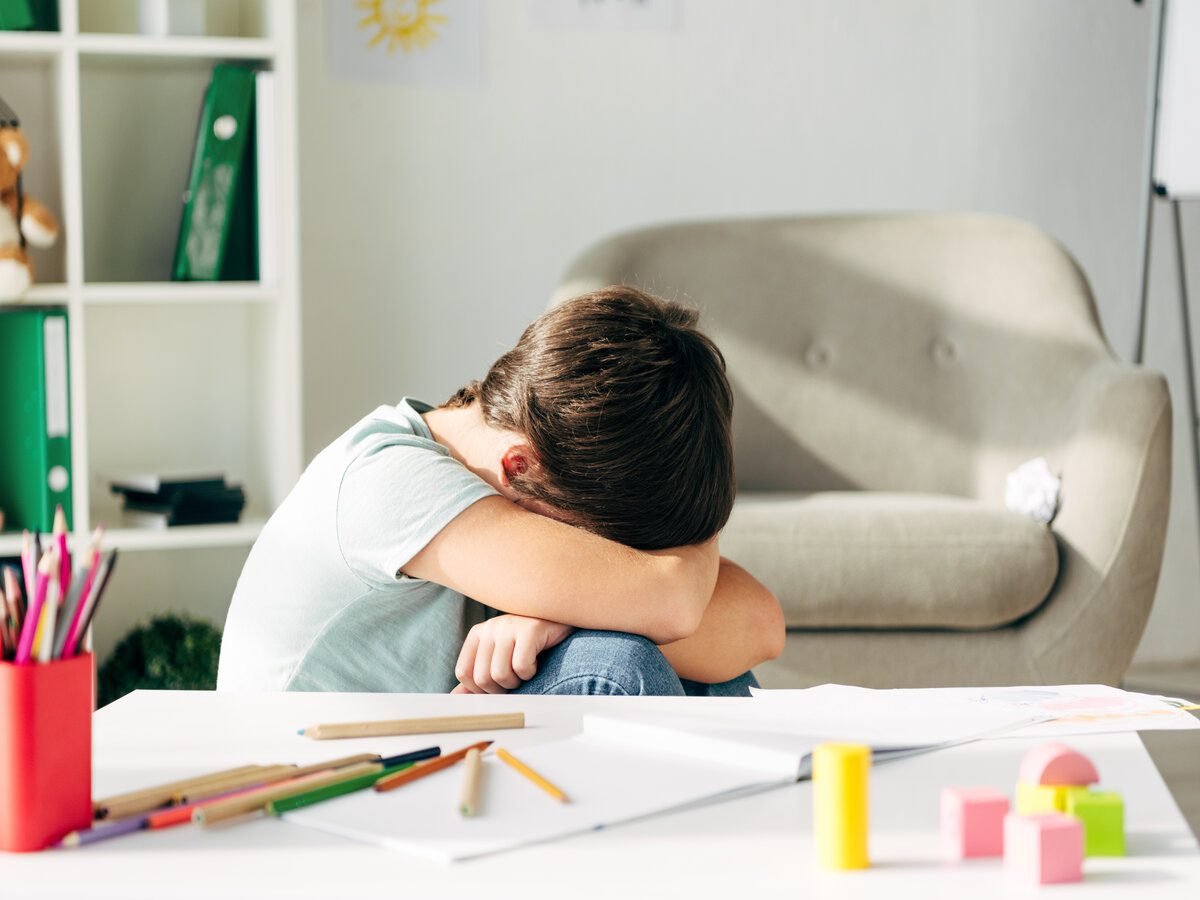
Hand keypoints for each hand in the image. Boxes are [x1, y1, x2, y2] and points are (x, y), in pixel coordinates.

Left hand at [452, 615, 573, 693]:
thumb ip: (478, 677)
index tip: (498, 685)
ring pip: (500, 674)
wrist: (560, 624)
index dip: (480, 689)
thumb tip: (455, 697)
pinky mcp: (530, 629)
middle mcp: (490, 626)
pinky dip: (531, 672)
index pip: (464, 672)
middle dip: (501, 688)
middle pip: (482, 678)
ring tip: (526, 669)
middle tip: (516, 679)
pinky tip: (537, 661)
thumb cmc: (530, 646)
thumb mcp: (499, 660)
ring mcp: (509, 625)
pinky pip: (521, 666)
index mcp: (478, 634)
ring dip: (517, 681)